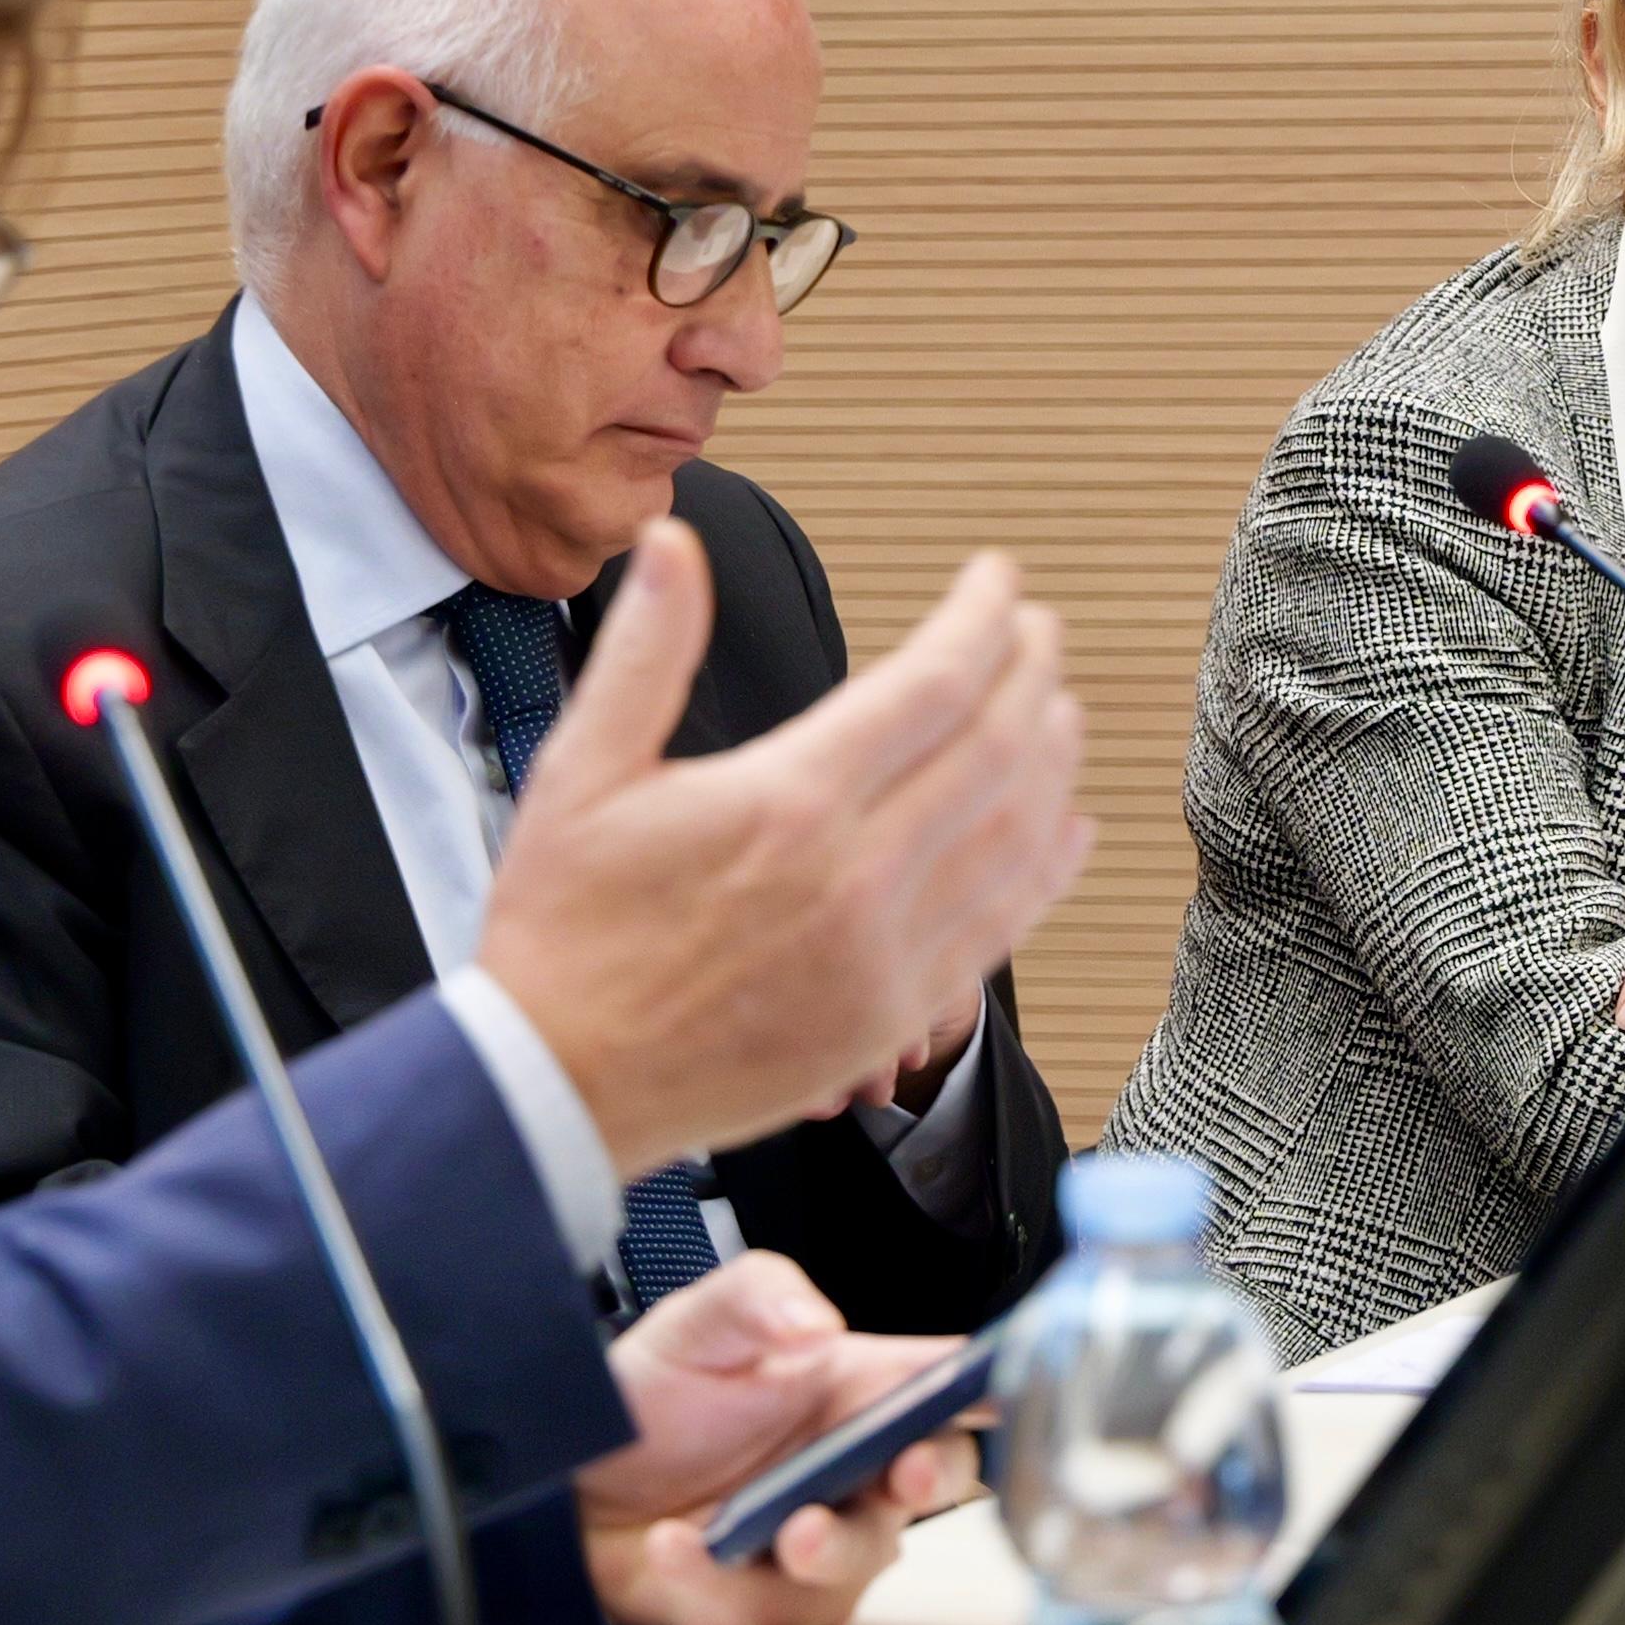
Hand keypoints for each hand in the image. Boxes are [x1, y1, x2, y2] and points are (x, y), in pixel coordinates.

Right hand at [481, 526, 1091, 1180]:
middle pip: (998, 749)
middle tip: (1038, 629)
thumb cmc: (561, 930)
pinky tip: (1065, 828)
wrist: (559, 1082)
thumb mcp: (579, 773)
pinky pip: (1004, 929)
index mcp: (789, 803)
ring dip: (1056, 760)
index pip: (935, 682)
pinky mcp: (892, 1017)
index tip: (998, 578)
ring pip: (1019, 837)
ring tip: (1060, 708)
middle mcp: (856, 878)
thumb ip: (644, 650)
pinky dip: (1050, 868)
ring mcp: (885, 955)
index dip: (984, 616)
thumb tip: (672, 542)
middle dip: (1034, 671)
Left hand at [576, 1252, 979, 1624]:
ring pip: (867, 1555)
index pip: (946, 1382)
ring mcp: (829, 1537)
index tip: (1000, 1390)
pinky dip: (724, 1583)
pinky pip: (780, 1607)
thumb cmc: (653, 1401)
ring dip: (829, 1548)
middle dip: (933, 1477)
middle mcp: (857, 1464)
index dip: (990, 1385)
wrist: (581, 1489)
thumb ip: (756, 1296)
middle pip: (941, 1474)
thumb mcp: (694, 1326)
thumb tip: (815, 1317)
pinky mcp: (784, 1601)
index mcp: (856, 1386)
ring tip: (773, 1530)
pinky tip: (679, 1547)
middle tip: (902, 1474)